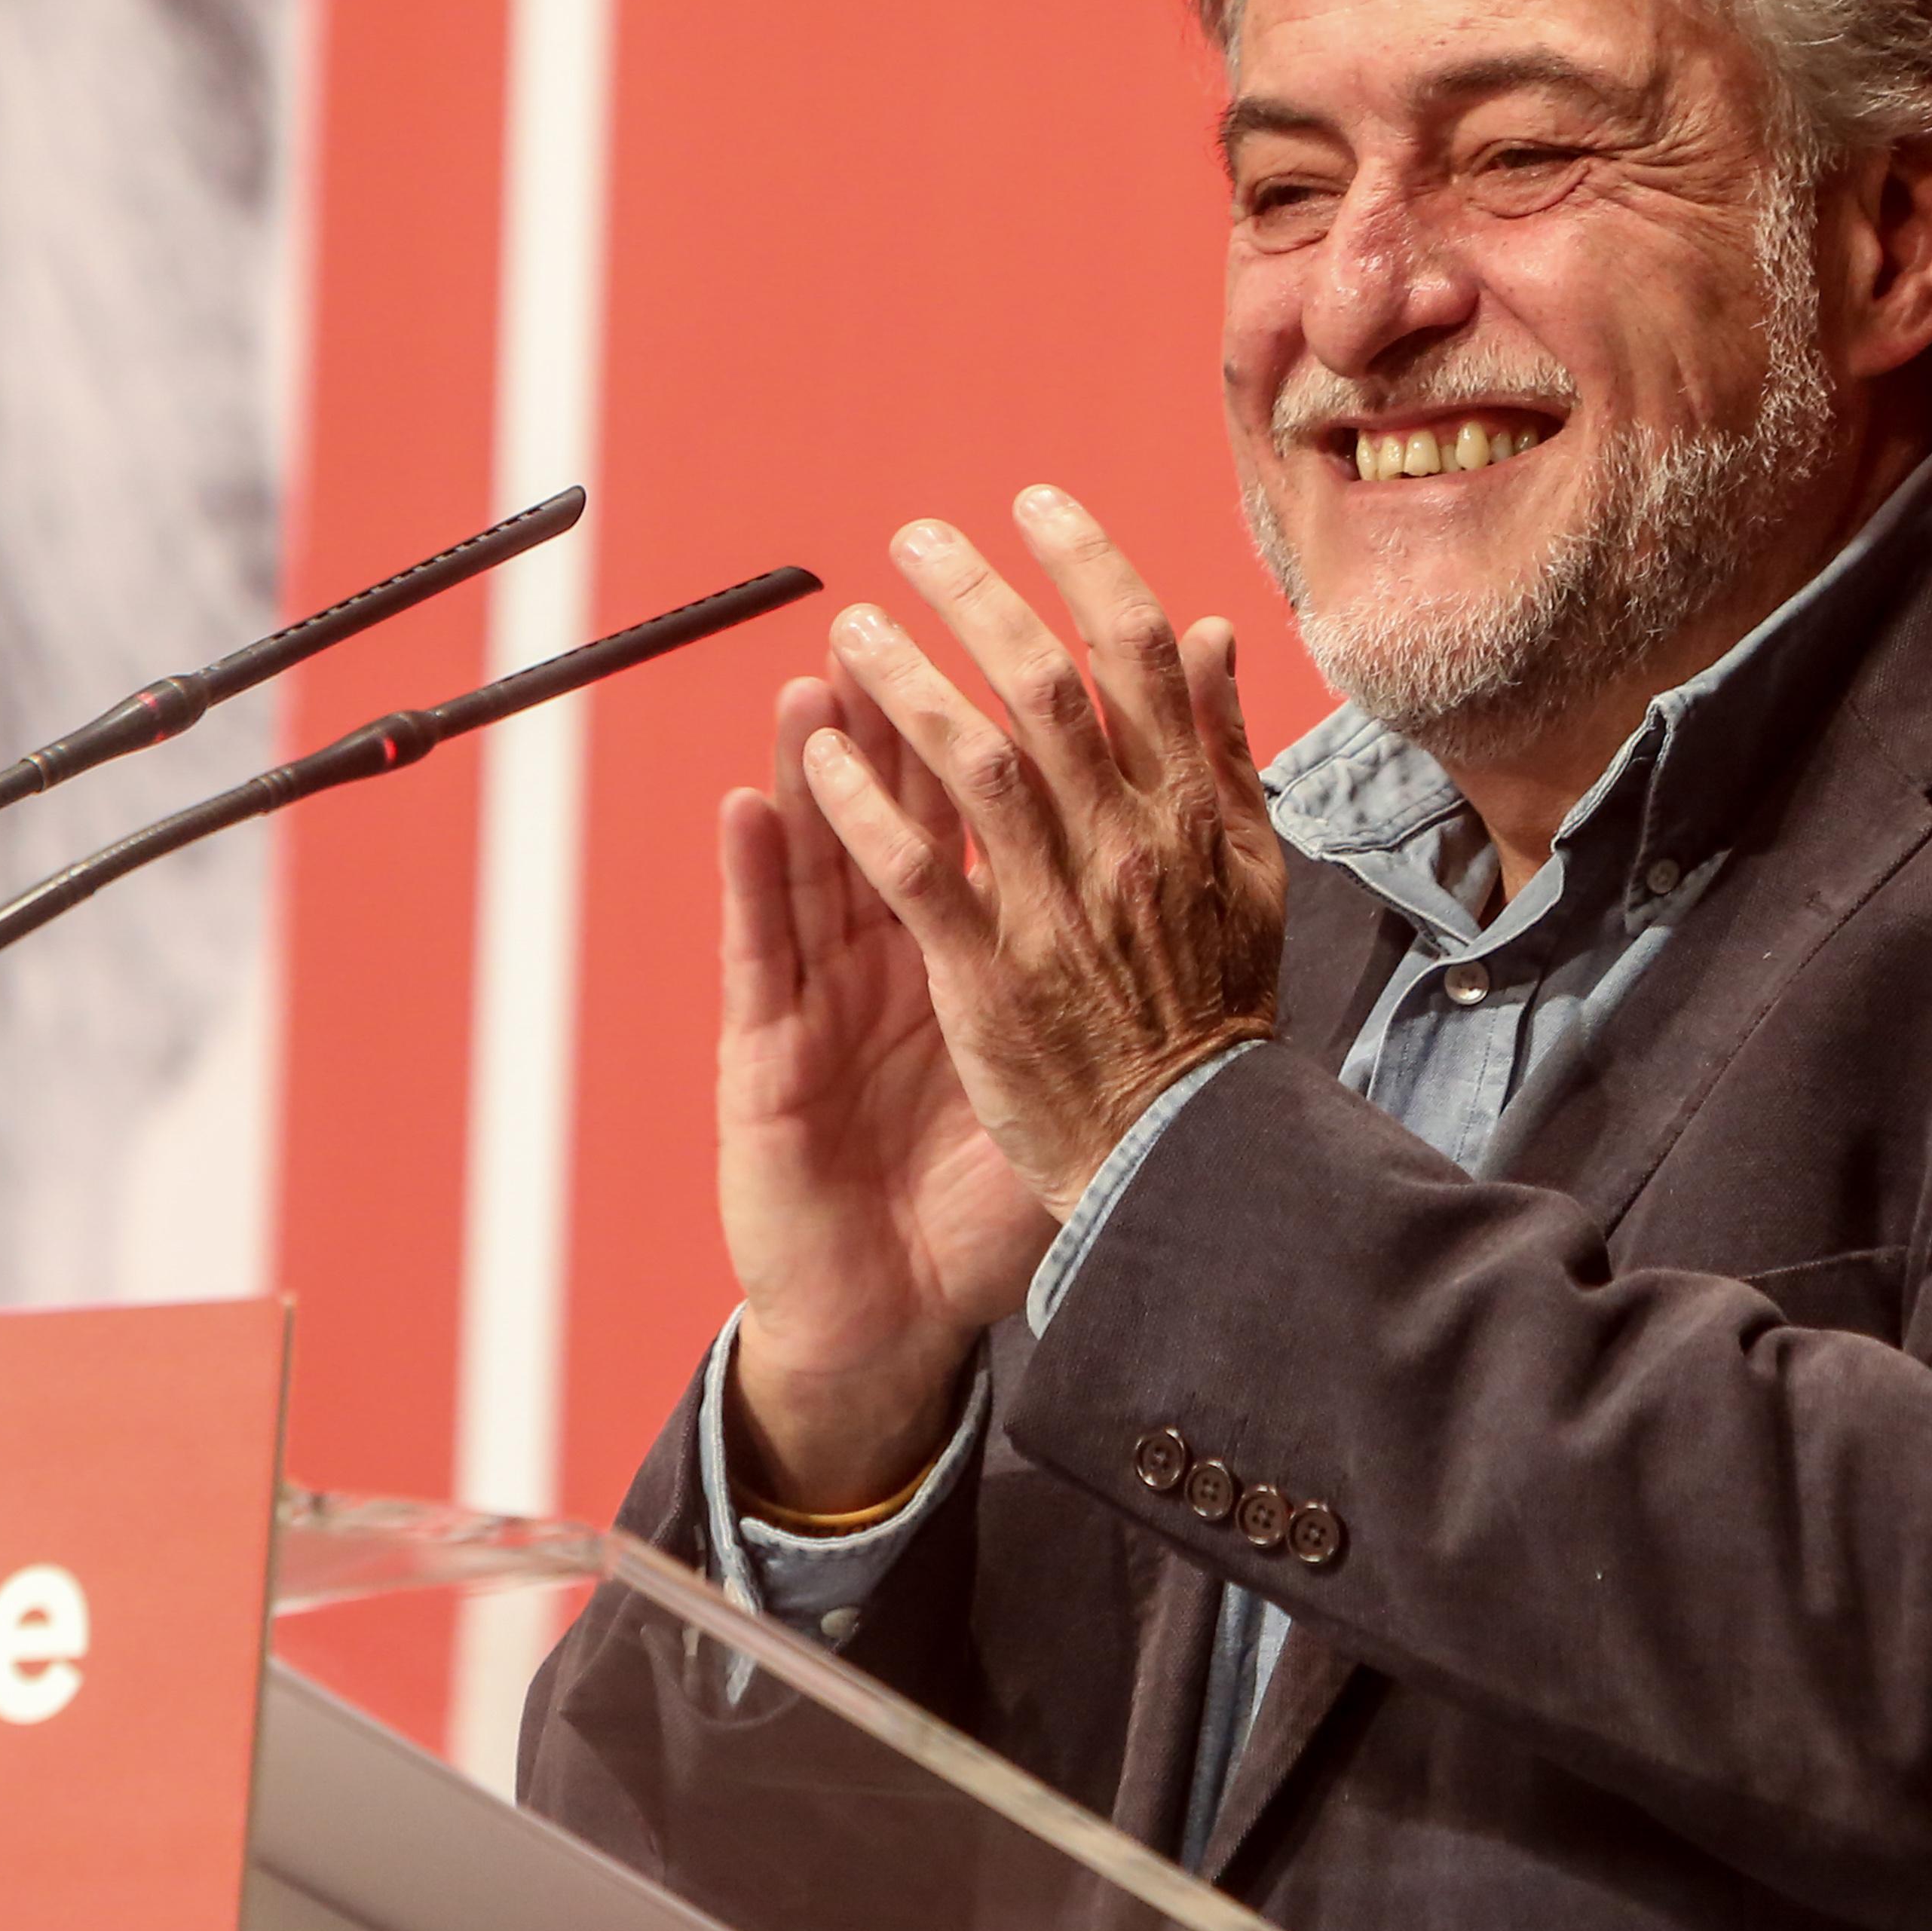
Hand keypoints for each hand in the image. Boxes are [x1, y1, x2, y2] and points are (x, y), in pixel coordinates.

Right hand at [718, 664, 1052, 1512]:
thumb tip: (1186, 851)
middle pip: (888, 813)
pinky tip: (745, 807)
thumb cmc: (983, 1186)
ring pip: (817, 859)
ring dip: (815, 769)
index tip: (1018, 634)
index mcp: (965, 947)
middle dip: (892, 716)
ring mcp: (823, 1001)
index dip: (990, 725)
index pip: (976, 815)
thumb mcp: (1068, 1058)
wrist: (898, 1309)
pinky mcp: (770, 1057)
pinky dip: (753, 876)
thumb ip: (1116, 950)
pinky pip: (761, 954)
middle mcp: (887, 956)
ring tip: (815, 683)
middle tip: (899, 621)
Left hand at [807, 485, 1288, 1211]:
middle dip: (975, 597)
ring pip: (973, 763)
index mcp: (1192, 808)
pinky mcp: (992, 975)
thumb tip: (1209, 632)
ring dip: (904, 685)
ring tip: (851, 629)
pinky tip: (820, 760)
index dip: (1083, 564)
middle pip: (1045, 684)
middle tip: (913, 540)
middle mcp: (1128, 842)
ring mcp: (1058, 908)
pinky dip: (866, 810)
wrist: (1191, 1149)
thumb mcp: (1251, 869)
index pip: (1140, 652)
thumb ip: (1221, 748)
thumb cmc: (1213, 1006)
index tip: (1031, 502)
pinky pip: (916, 873)